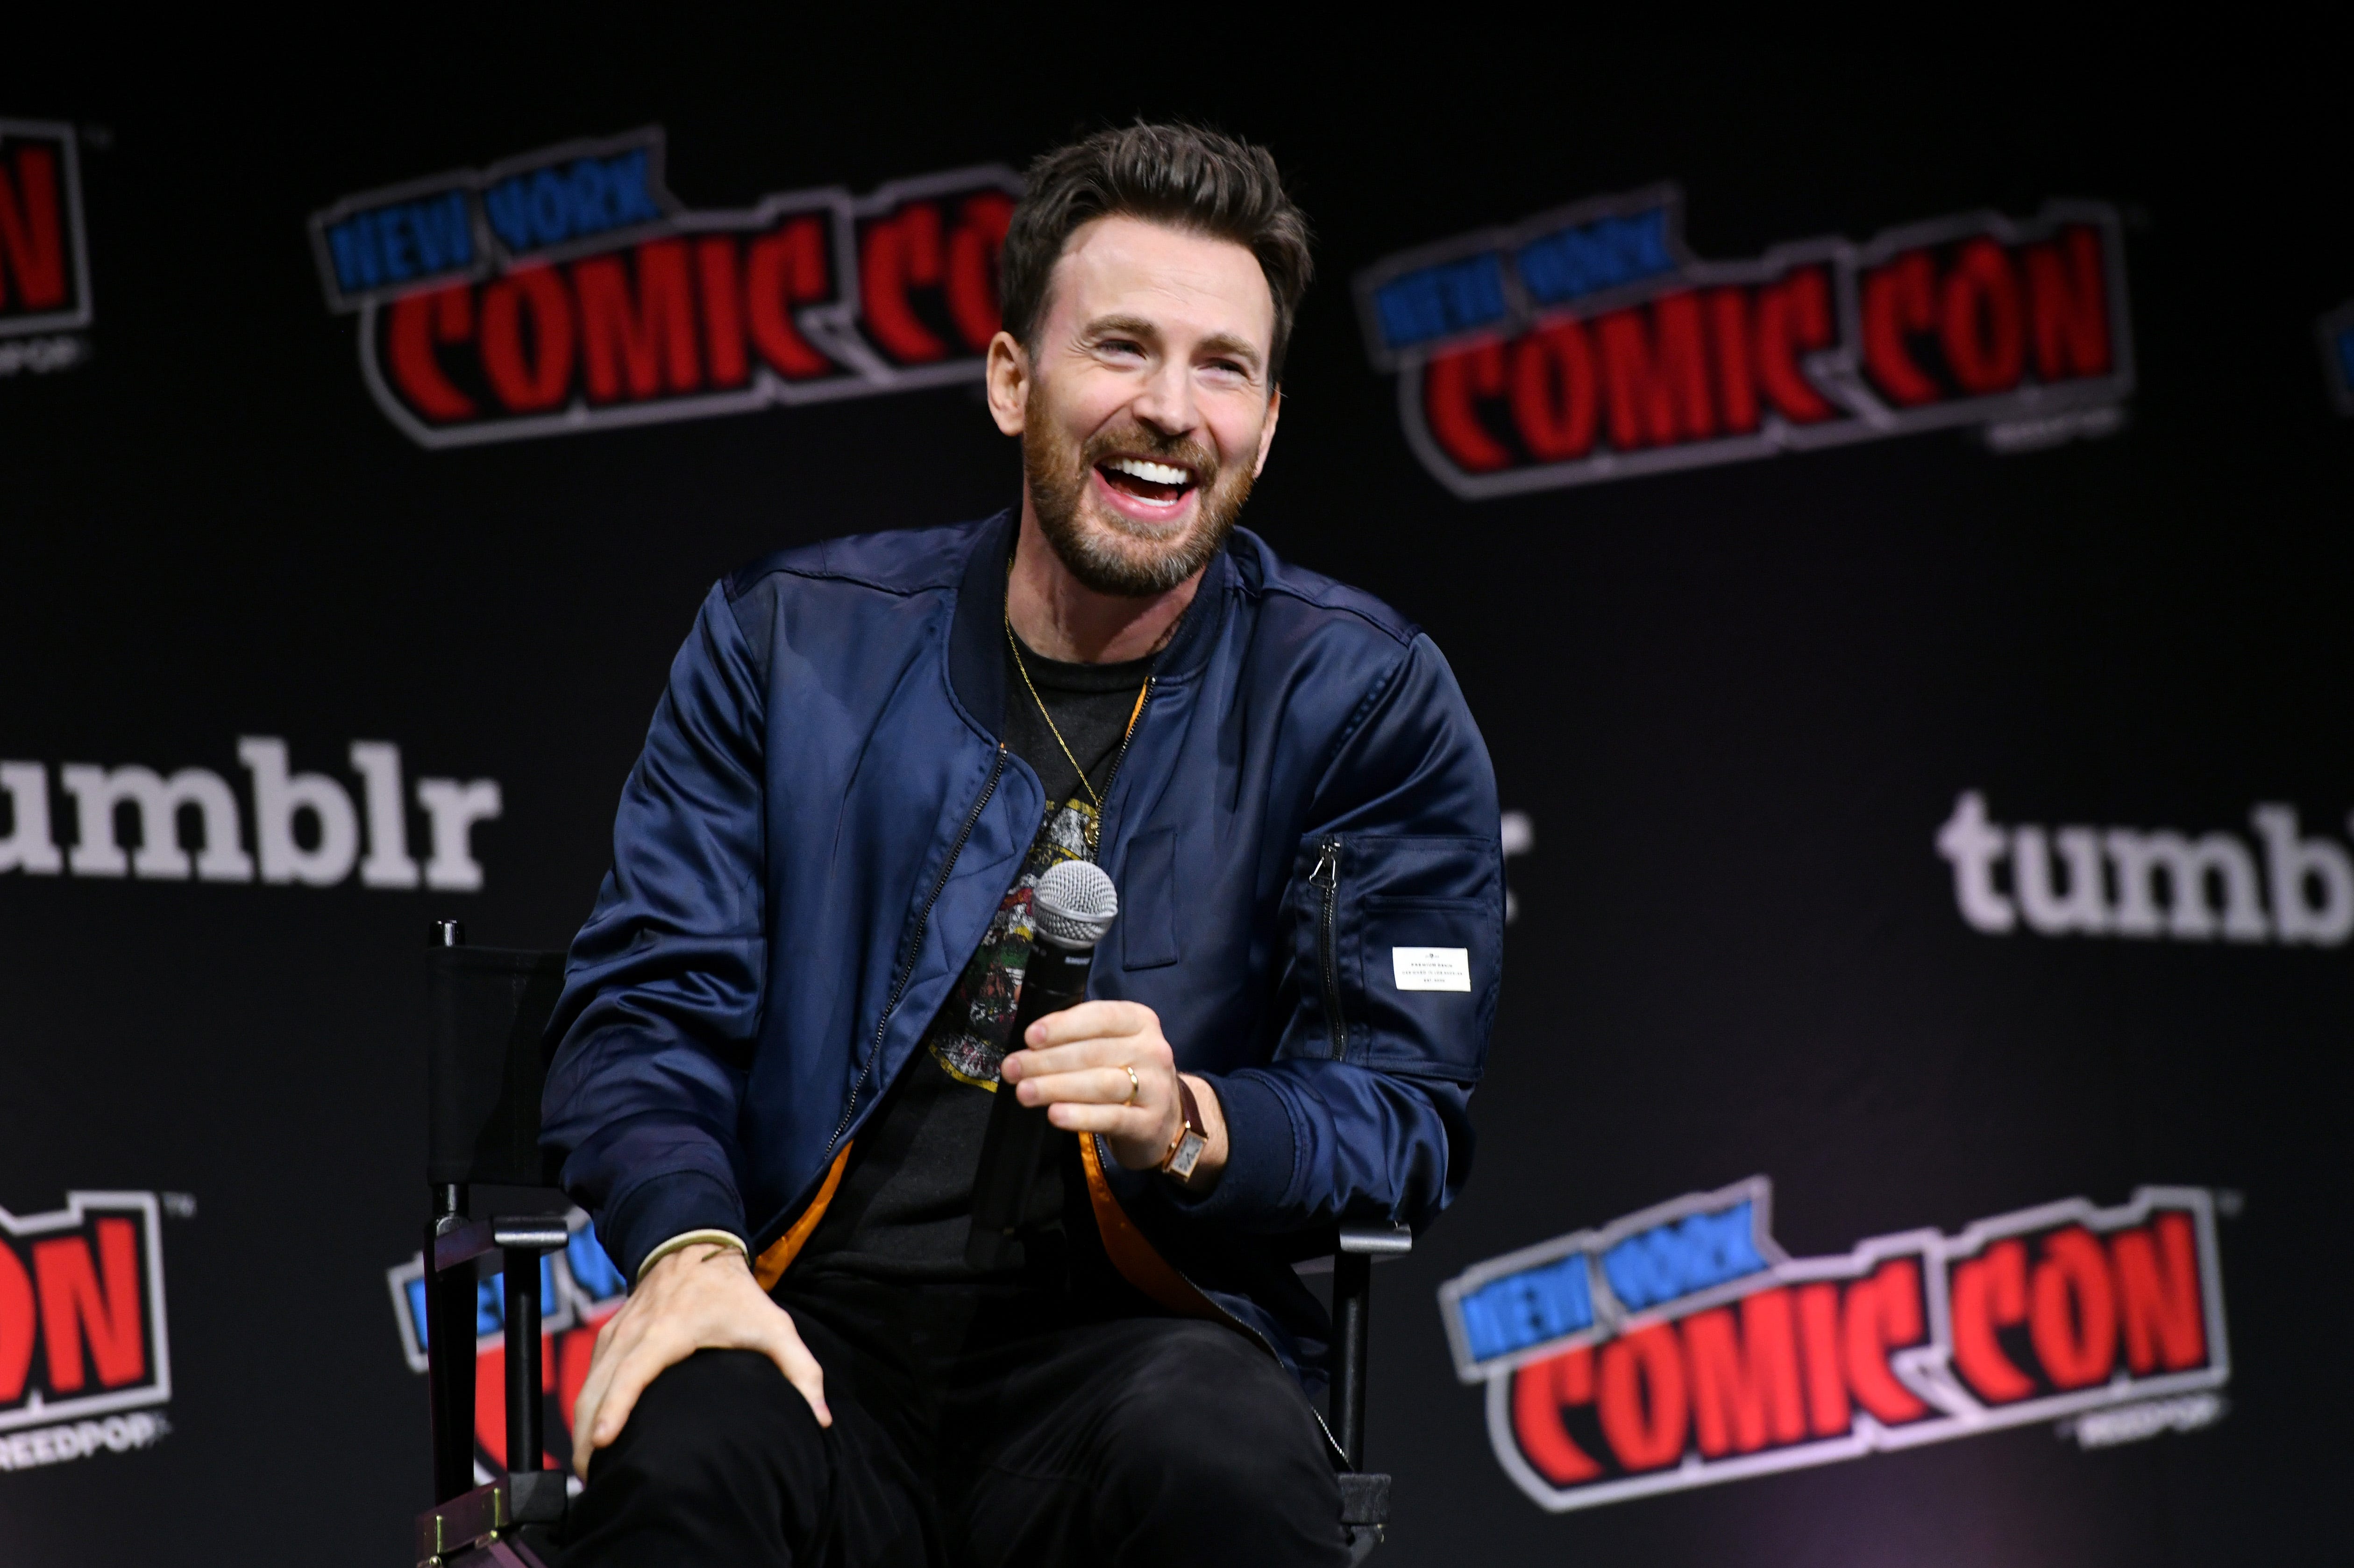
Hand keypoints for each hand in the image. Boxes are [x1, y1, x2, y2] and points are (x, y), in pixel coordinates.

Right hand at [568, 1242, 828, 1478]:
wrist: (698, 1247)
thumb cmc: (736, 1294)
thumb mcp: (775, 1326)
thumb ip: (801, 1370)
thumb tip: (819, 1419)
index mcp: (668, 1332)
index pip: (632, 1374)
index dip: (615, 1409)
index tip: (601, 1443)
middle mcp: (635, 1333)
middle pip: (598, 1389)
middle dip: (589, 1436)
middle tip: (594, 1481)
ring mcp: (617, 1333)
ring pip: (588, 1385)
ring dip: (584, 1426)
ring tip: (590, 1471)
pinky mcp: (611, 1334)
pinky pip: (591, 1375)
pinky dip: (587, 1406)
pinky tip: (593, 1435)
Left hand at [1001, 999, 1227, 1183]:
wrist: (1166, 1119)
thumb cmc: (1124, 1071)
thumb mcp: (1106, 1039)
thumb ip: (1069, 1019)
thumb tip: (1023, 994)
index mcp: (1139, 1021)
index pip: (1100, 1016)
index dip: (1063, 1026)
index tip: (1030, 1036)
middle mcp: (1152, 1049)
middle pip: (1093, 1053)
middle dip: (1047, 1061)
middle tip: (1012, 1068)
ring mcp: (1155, 1086)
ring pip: (1101, 1084)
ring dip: (1057, 1087)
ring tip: (1024, 1092)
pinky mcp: (1150, 1122)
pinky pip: (1112, 1117)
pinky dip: (1081, 1116)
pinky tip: (1055, 1115)